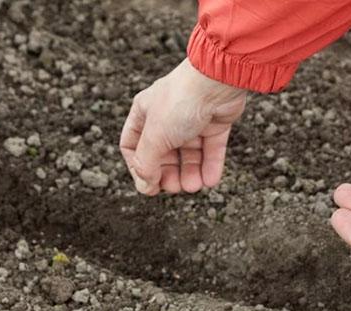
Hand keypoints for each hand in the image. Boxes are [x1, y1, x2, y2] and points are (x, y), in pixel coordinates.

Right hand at [120, 59, 246, 195]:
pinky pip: (210, 150)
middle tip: (175, 187)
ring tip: (194, 186)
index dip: (139, 168)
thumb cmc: (181, 102)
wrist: (217, 81)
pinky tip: (210, 181)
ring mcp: (192, 120)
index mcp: (145, 113)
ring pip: (188, 155)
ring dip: (190, 173)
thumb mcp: (155, 136)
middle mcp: (167, 116)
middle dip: (168, 174)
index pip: (133, 146)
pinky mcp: (215, 123)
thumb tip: (145, 187)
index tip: (149, 184)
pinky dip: (210, 166)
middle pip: (163, 155)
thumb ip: (147, 164)